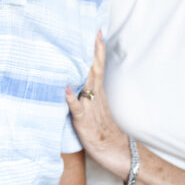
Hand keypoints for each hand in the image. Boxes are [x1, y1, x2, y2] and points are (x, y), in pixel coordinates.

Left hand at [65, 31, 129, 177]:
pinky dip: (71, 97)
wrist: (118, 154)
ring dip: (83, 67)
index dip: (98, 50)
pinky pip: (77, 108)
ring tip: (78, 49)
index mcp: (99, 94)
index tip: (97, 31)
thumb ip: (90, 97)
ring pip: (87, 84)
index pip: (99, 67)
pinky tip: (65, 87)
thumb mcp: (97, 111)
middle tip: (93, 31)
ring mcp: (90, 108)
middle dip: (93, 50)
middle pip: (95, 69)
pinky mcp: (83, 121)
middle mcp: (96, 97)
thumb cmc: (105, 134)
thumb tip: (78, 84)